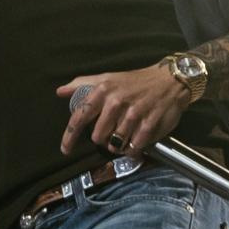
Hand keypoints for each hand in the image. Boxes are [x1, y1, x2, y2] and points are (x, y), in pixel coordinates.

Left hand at [55, 63, 189, 156]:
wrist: (168, 80)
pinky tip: (135, 140)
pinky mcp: (148, 125)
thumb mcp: (106, 78)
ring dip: (117, 145)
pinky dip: (132, 148)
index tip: (65, 150)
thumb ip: (82, 84)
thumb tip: (59, 91)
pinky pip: (133, 147)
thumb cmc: (133, 81)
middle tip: (111, 131)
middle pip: (98, 136)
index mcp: (103, 90)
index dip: (70, 136)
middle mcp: (116, 102)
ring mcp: (133, 114)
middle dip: (102, 138)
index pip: (80, 116)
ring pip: (115, 144)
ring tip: (123, 135)